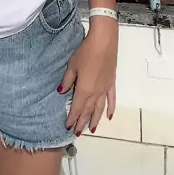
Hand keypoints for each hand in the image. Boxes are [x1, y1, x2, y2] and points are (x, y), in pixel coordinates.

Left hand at [60, 19, 117, 134]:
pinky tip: (109, 116)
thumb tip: (61, 92)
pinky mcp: (112, 83)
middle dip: (82, 122)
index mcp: (84, 90)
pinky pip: (111, 99)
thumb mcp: (72, 65)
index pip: (76, 108)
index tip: (68, 127)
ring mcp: (105, 88)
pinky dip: (111, 108)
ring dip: (96, 119)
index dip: (72, 118)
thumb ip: (67, 81)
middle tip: (78, 133)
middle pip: (88, 111)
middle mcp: (95, 93)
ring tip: (92, 129)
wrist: (104, 41)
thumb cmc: (86, 52)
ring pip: (100, 108)